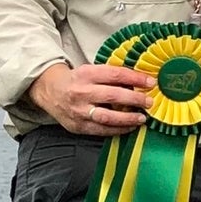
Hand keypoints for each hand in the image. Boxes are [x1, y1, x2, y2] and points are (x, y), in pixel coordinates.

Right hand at [27, 62, 154, 136]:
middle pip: (112, 96)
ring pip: (107, 117)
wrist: (51, 92)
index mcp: (86, 74)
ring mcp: (79, 111)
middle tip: (149, 102)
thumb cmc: (77, 81)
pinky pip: (102, 130)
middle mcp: (81, 92)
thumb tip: (140, 82)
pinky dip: (119, 130)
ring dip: (128, 118)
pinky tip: (130, 127)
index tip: (150, 82)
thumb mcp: (91, 71)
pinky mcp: (79, 126)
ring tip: (142, 118)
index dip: (135, 79)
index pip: (115, 75)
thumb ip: (111, 76)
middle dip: (135, 99)